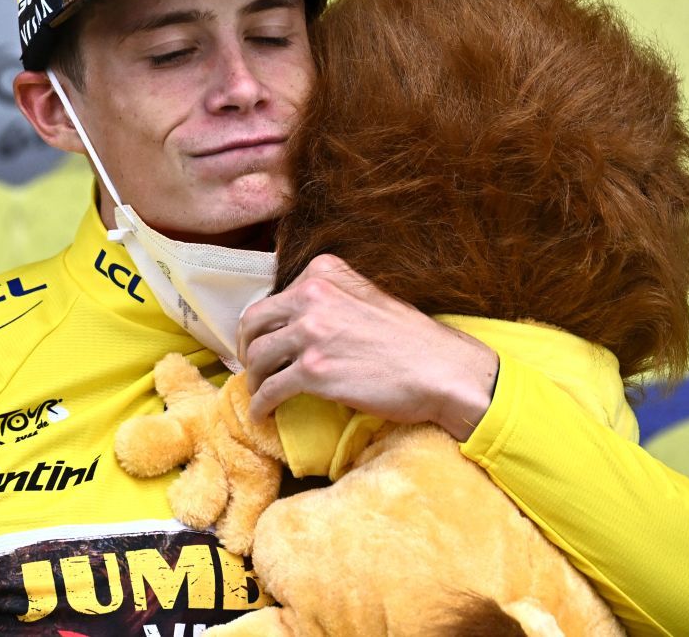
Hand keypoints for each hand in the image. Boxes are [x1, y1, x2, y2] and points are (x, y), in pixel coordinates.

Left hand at [237, 254, 498, 440]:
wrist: (441, 370)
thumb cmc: (410, 339)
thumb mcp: (366, 297)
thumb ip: (330, 298)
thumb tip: (295, 320)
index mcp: (323, 274)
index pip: (273, 298)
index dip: (263, 326)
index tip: (264, 343)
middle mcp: (312, 296)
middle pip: (253, 323)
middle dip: (246, 349)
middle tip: (252, 367)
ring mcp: (311, 333)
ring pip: (257, 358)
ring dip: (253, 380)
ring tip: (261, 392)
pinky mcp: (313, 371)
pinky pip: (270, 390)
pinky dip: (261, 405)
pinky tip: (264, 414)